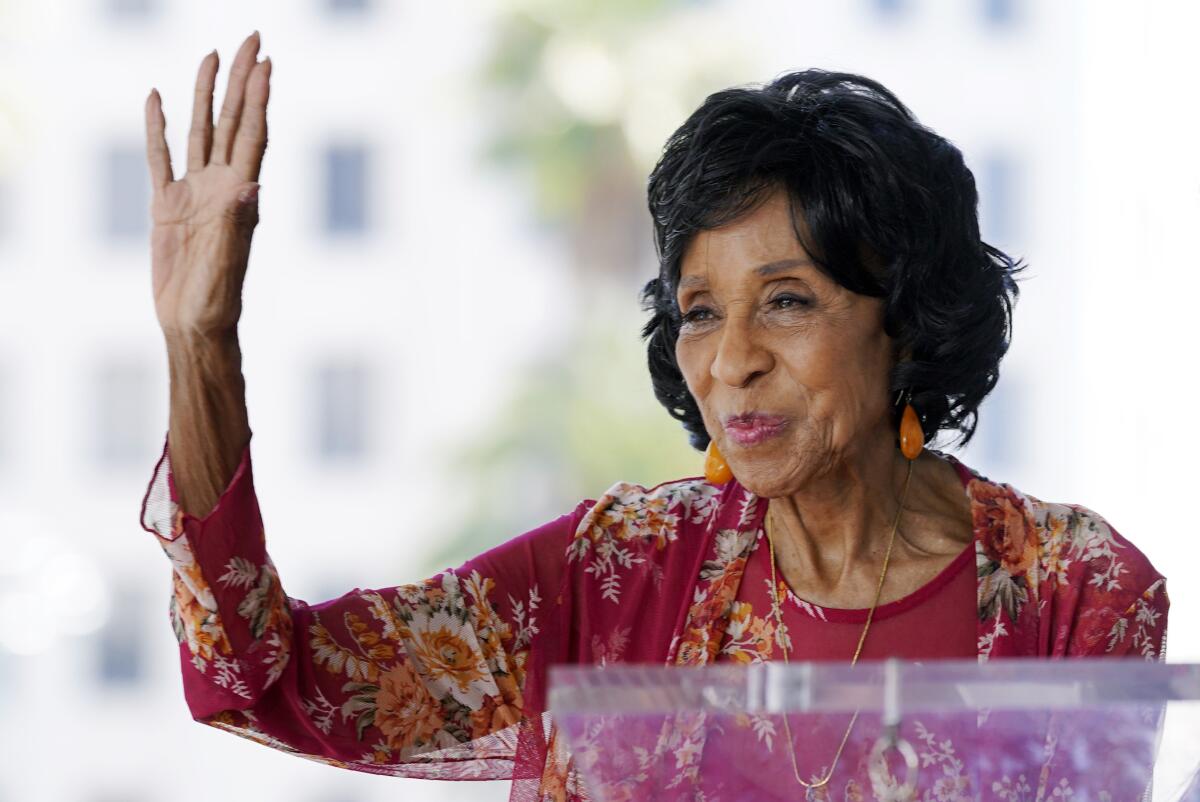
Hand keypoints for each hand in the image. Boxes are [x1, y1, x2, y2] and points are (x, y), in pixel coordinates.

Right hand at [144, 31, 270, 339]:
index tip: (266, 63)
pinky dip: (158, 128)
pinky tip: (157, 100)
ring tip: (210, 55)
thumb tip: (249, 187)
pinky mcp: (166, 206)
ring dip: (205, 94)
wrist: (194, 324)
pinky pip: (160, 157)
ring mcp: (193, 193)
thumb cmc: (218, 301)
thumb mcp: (228, 264)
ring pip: (200, 131)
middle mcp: (220, 186)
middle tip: (251, 39)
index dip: (259, 98)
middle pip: (231, 121)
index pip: (252, 135)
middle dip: (241, 81)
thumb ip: (237, 226)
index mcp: (239, 196)